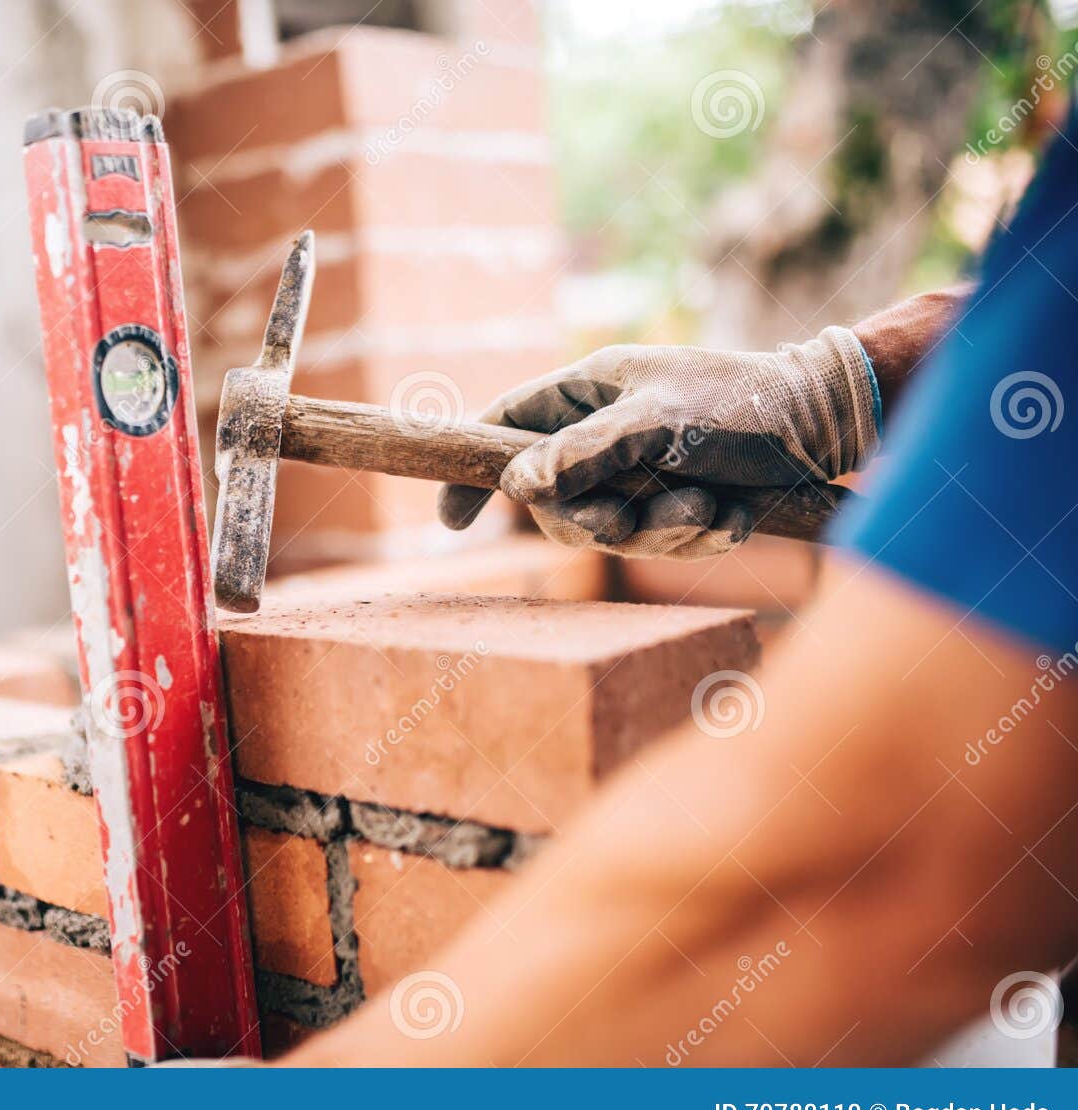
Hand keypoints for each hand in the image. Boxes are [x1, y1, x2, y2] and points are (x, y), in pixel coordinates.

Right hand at [437, 327, 879, 558]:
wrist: (826, 424)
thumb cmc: (739, 402)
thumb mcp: (660, 421)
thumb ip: (586, 453)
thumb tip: (517, 486)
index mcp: (583, 395)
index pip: (502, 431)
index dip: (472, 475)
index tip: (450, 523)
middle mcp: (601, 437)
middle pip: (555, 505)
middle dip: (600, 522)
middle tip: (636, 519)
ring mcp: (636, 475)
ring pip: (611, 534)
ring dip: (664, 534)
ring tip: (709, 510)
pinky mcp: (674, 507)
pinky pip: (660, 548)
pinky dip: (698, 540)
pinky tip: (733, 515)